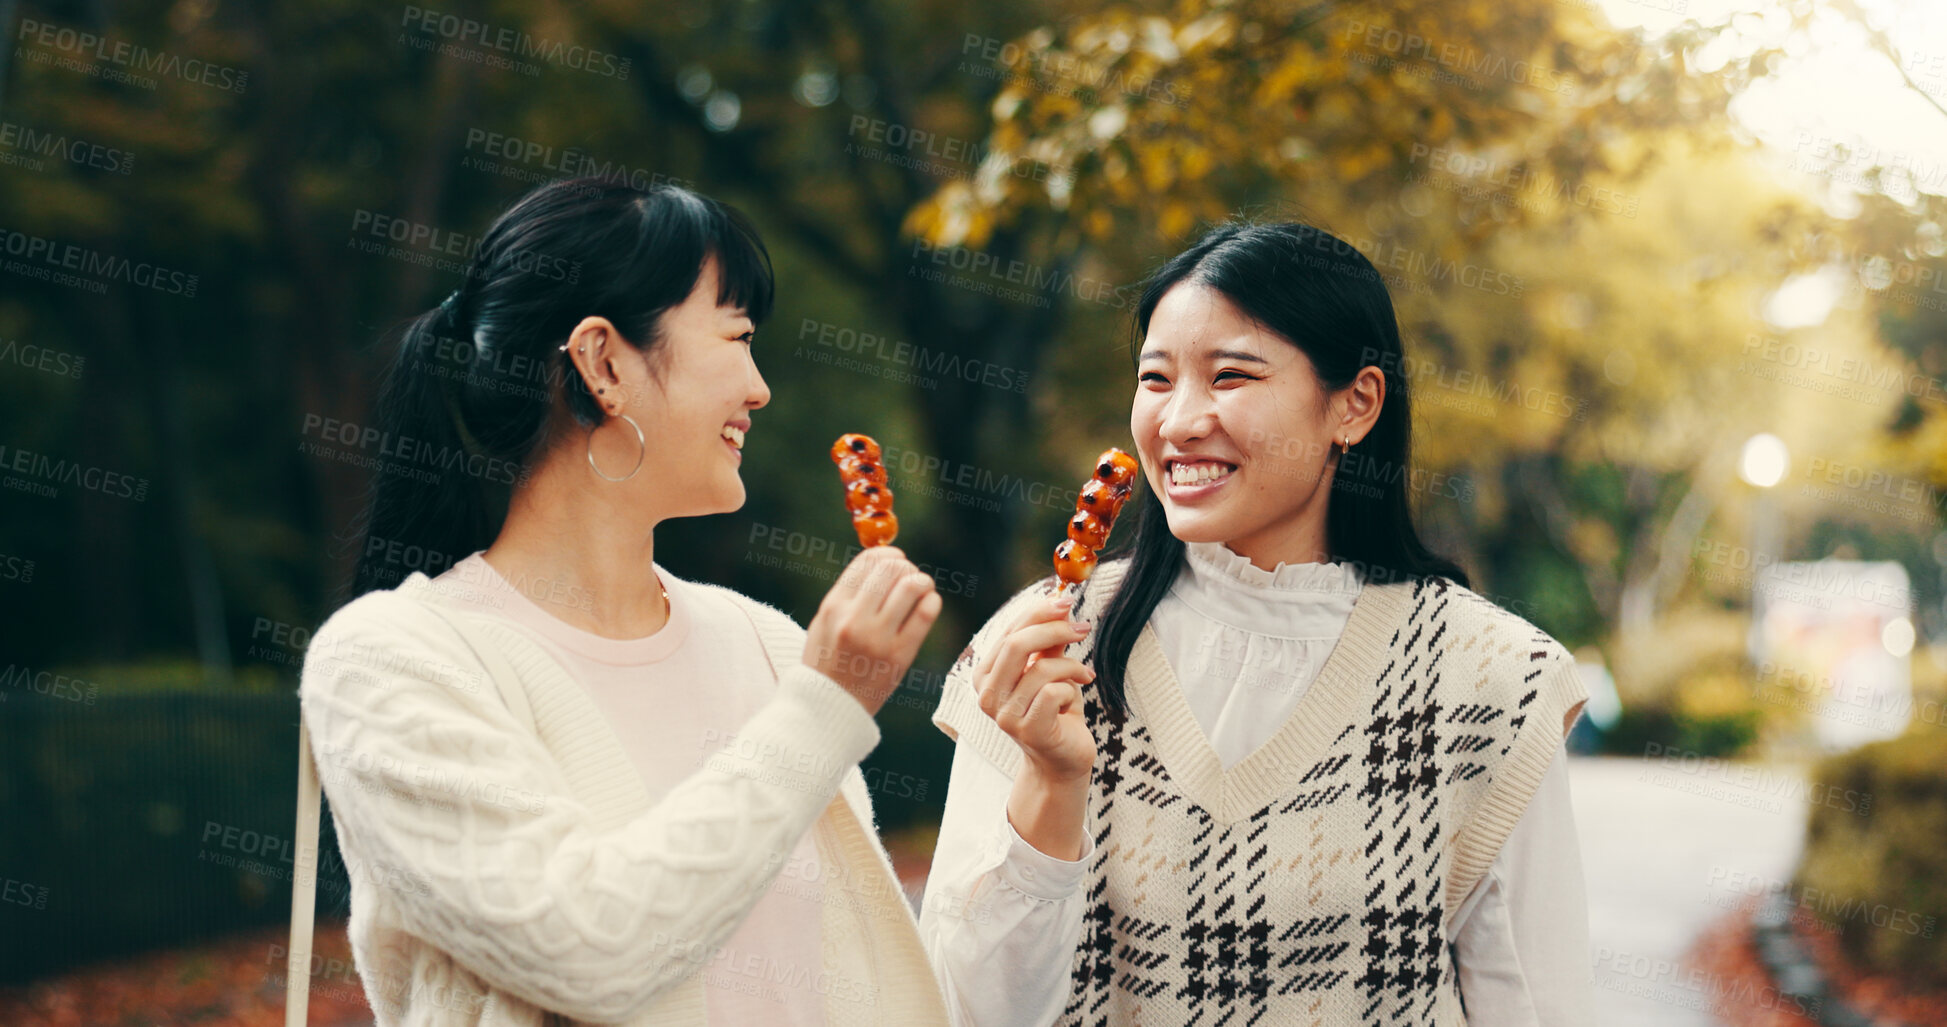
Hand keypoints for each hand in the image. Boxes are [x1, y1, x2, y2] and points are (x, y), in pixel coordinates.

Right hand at [804, 546, 940, 715]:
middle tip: (909, 576)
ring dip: (921, 581)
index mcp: (833, 607)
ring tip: (920, 588)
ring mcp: (878, 639)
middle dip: (905, 566)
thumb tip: (883, 560)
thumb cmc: (828, 662)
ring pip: (912, 586)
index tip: (895, 557)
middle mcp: (854, 619)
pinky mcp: (900, 656)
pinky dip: (931, 601)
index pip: (866, 562)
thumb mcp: (824, 623)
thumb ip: (849, 594)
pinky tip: (926, 605)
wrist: (828, 708)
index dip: (887, 553)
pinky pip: (926, 614)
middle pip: (891, 569)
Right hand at [975, 596, 1097, 783]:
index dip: (1038, 612)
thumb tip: (1060, 606)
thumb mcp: (1051, 670)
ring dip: (1071, 667)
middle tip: (1083, 628)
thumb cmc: (1056, 711)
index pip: (1009, 632)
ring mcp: (1004, 715)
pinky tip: (1072, 704)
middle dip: (1055, 630)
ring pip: (1041, 668)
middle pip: (1017, 644)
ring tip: (1082, 676)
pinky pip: (1054, 692)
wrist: (1063, 760)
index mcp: (985, 674)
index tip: (1066, 601)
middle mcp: (987, 694)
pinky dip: (1071, 691)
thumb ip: (1049, 643)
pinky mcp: (1027, 730)